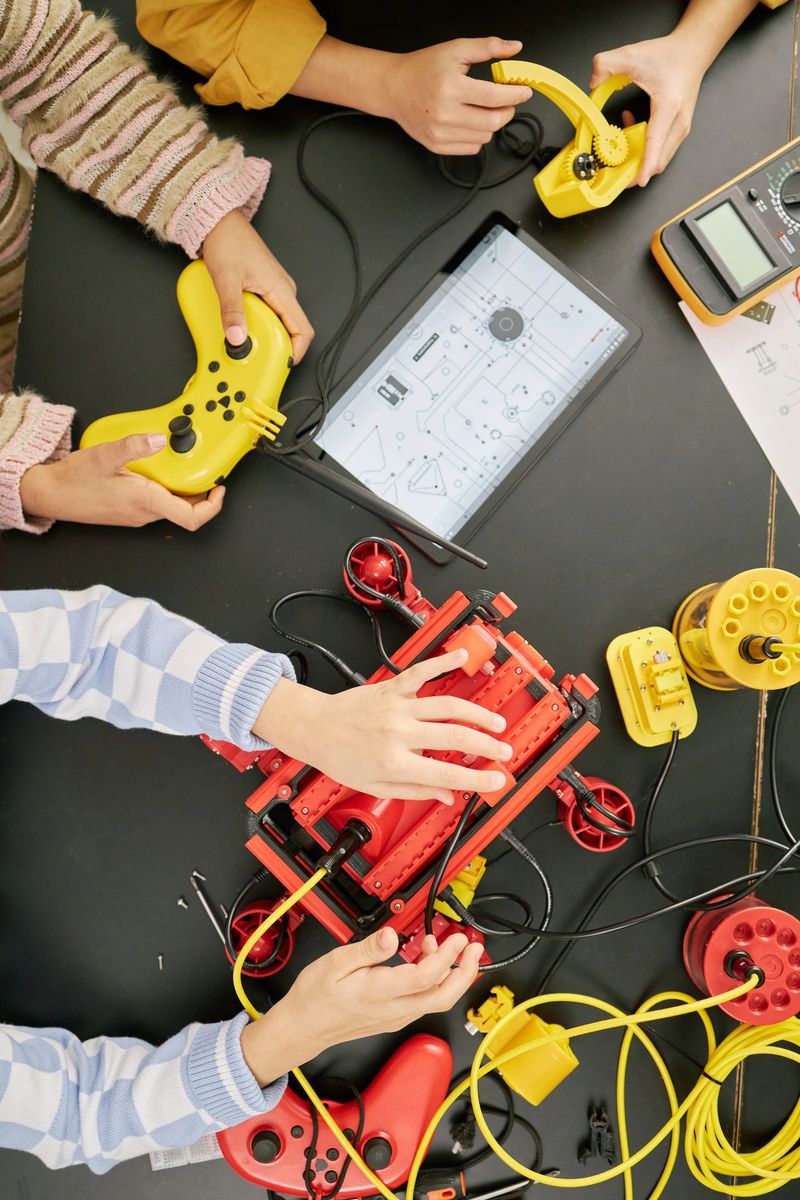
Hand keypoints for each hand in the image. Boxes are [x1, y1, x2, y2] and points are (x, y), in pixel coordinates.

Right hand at [19, 433, 224, 529]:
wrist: (49, 495)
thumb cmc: (73, 480)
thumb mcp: (104, 455)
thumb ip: (134, 445)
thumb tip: (159, 439)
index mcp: (146, 502)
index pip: (191, 518)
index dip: (212, 506)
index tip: (219, 489)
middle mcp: (144, 513)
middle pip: (185, 510)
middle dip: (200, 491)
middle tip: (205, 470)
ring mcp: (137, 515)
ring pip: (171, 506)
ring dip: (181, 489)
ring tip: (181, 466)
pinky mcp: (129, 511)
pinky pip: (156, 503)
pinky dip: (164, 488)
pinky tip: (155, 470)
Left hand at [202, 210, 313, 362]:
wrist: (220, 222)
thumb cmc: (228, 241)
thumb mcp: (226, 280)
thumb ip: (232, 311)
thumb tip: (237, 338)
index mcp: (282, 291)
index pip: (303, 330)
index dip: (296, 352)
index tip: (281, 364)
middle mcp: (283, 292)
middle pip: (291, 331)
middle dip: (277, 347)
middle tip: (256, 356)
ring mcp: (275, 291)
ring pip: (279, 323)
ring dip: (265, 336)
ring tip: (246, 341)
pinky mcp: (265, 289)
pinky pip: (269, 314)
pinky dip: (258, 325)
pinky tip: (242, 326)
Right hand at [241, 927, 481, 1082]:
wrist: (302, 1028)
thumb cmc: (315, 997)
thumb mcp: (335, 963)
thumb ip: (367, 950)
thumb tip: (391, 936)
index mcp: (380, 992)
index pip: (427, 977)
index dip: (448, 957)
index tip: (458, 938)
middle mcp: (394, 1009)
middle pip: (444, 997)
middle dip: (466, 972)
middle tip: (474, 949)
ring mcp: (396, 1017)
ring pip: (436, 1000)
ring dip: (450, 975)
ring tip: (443, 946)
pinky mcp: (394, 1018)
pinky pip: (423, 1001)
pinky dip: (434, 982)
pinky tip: (425, 962)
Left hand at [254, 648, 511, 802]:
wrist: (315, 727)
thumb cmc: (341, 757)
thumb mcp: (375, 787)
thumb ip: (415, 792)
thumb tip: (446, 796)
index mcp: (394, 763)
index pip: (445, 774)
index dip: (476, 779)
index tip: (496, 780)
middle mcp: (398, 733)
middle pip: (454, 738)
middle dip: (486, 746)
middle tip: (504, 752)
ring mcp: (397, 707)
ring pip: (447, 707)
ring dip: (477, 714)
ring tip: (496, 724)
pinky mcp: (392, 687)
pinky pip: (421, 672)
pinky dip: (442, 662)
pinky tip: (461, 657)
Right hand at [380, 37, 532, 154]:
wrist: (394, 89)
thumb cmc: (423, 69)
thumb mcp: (456, 50)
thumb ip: (487, 47)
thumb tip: (514, 47)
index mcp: (451, 87)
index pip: (494, 97)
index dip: (515, 94)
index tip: (524, 91)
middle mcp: (445, 114)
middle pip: (493, 122)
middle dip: (507, 111)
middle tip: (506, 101)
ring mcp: (440, 134)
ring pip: (485, 137)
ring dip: (492, 124)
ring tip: (483, 108)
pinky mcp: (438, 146)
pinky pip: (472, 148)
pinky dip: (478, 136)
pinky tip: (470, 121)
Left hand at [589, 32, 706, 185]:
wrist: (693, 51)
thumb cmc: (669, 56)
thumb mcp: (633, 53)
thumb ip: (607, 63)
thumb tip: (593, 80)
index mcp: (669, 107)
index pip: (655, 142)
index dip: (645, 165)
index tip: (638, 181)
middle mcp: (679, 122)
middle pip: (658, 160)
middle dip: (636, 169)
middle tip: (614, 166)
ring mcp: (681, 129)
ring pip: (660, 159)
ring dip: (639, 155)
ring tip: (625, 134)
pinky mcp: (679, 131)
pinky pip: (661, 150)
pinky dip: (646, 148)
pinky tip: (635, 127)